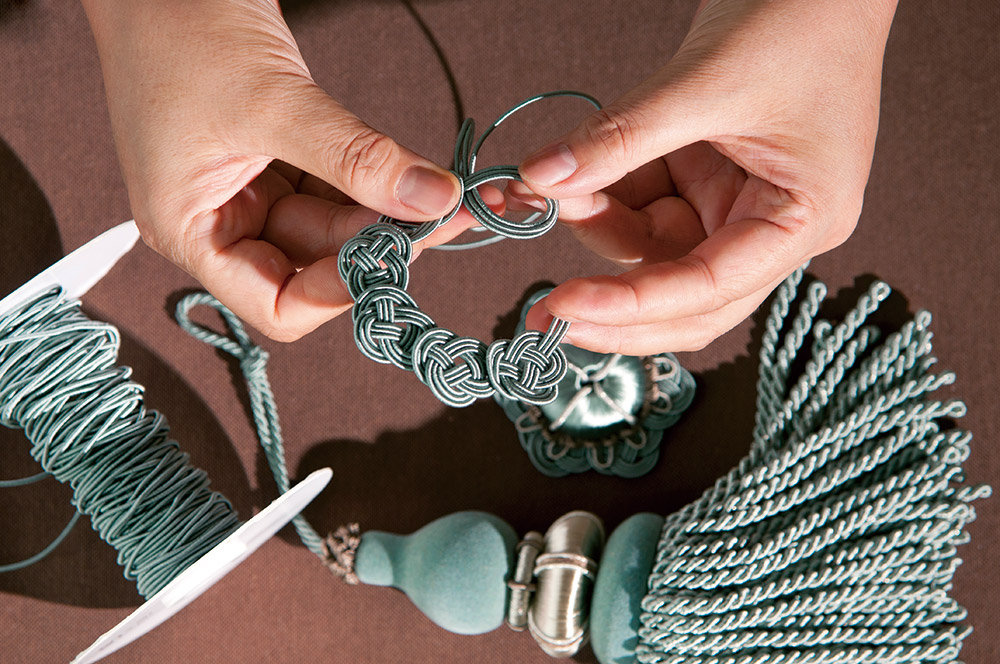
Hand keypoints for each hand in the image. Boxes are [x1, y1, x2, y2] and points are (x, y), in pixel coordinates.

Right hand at [82, 0, 477, 340]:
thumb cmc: (180, 29)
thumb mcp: (273, 103)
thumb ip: (355, 158)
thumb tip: (433, 198)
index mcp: (190, 230)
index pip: (276, 304)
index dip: (338, 291)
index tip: (395, 255)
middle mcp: (220, 221)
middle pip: (314, 264)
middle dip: (376, 244)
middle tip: (439, 216)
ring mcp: (249, 191)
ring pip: (333, 227)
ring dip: (386, 214)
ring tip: (441, 196)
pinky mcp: (276, 158)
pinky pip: (335, 188)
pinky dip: (375, 182)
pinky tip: (416, 176)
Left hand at [510, 0, 897, 354]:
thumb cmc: (800, 18)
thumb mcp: (705, 82)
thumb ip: (622, 137)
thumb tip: (543, 179)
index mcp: (802, 220)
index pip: (710, 288)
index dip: (634, 304)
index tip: (566, 304)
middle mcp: (770, 226)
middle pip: (686, 298)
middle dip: (616, 306)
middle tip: (545, 312)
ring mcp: (735, 203)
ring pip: (654, 251)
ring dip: (598, 231)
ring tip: (549, 194)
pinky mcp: (704, 177)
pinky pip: (643, 206)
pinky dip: (603, 198)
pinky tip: (569, 182)